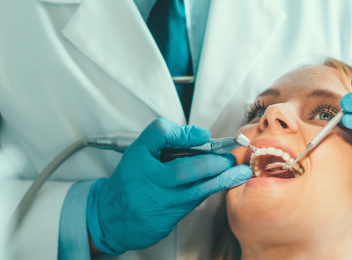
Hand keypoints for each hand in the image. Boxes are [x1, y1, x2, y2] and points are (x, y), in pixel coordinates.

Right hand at [87, 119, 251, 254]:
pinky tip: (227, 181)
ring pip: (195, 190)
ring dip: (221, 179)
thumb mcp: (140, 152)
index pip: (158, 135)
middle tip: (227, 156)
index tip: (203, 135)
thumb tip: (201, 135)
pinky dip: (211, 189)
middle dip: (211, 162)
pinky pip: (194, 202)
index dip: (184, 133)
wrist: (112, 217)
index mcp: (139, 158)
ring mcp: (158, 202)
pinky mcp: (167, 218)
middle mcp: (148, 181)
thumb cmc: (131, 180)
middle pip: (182, 170)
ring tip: (239, 170)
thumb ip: (167, 138)